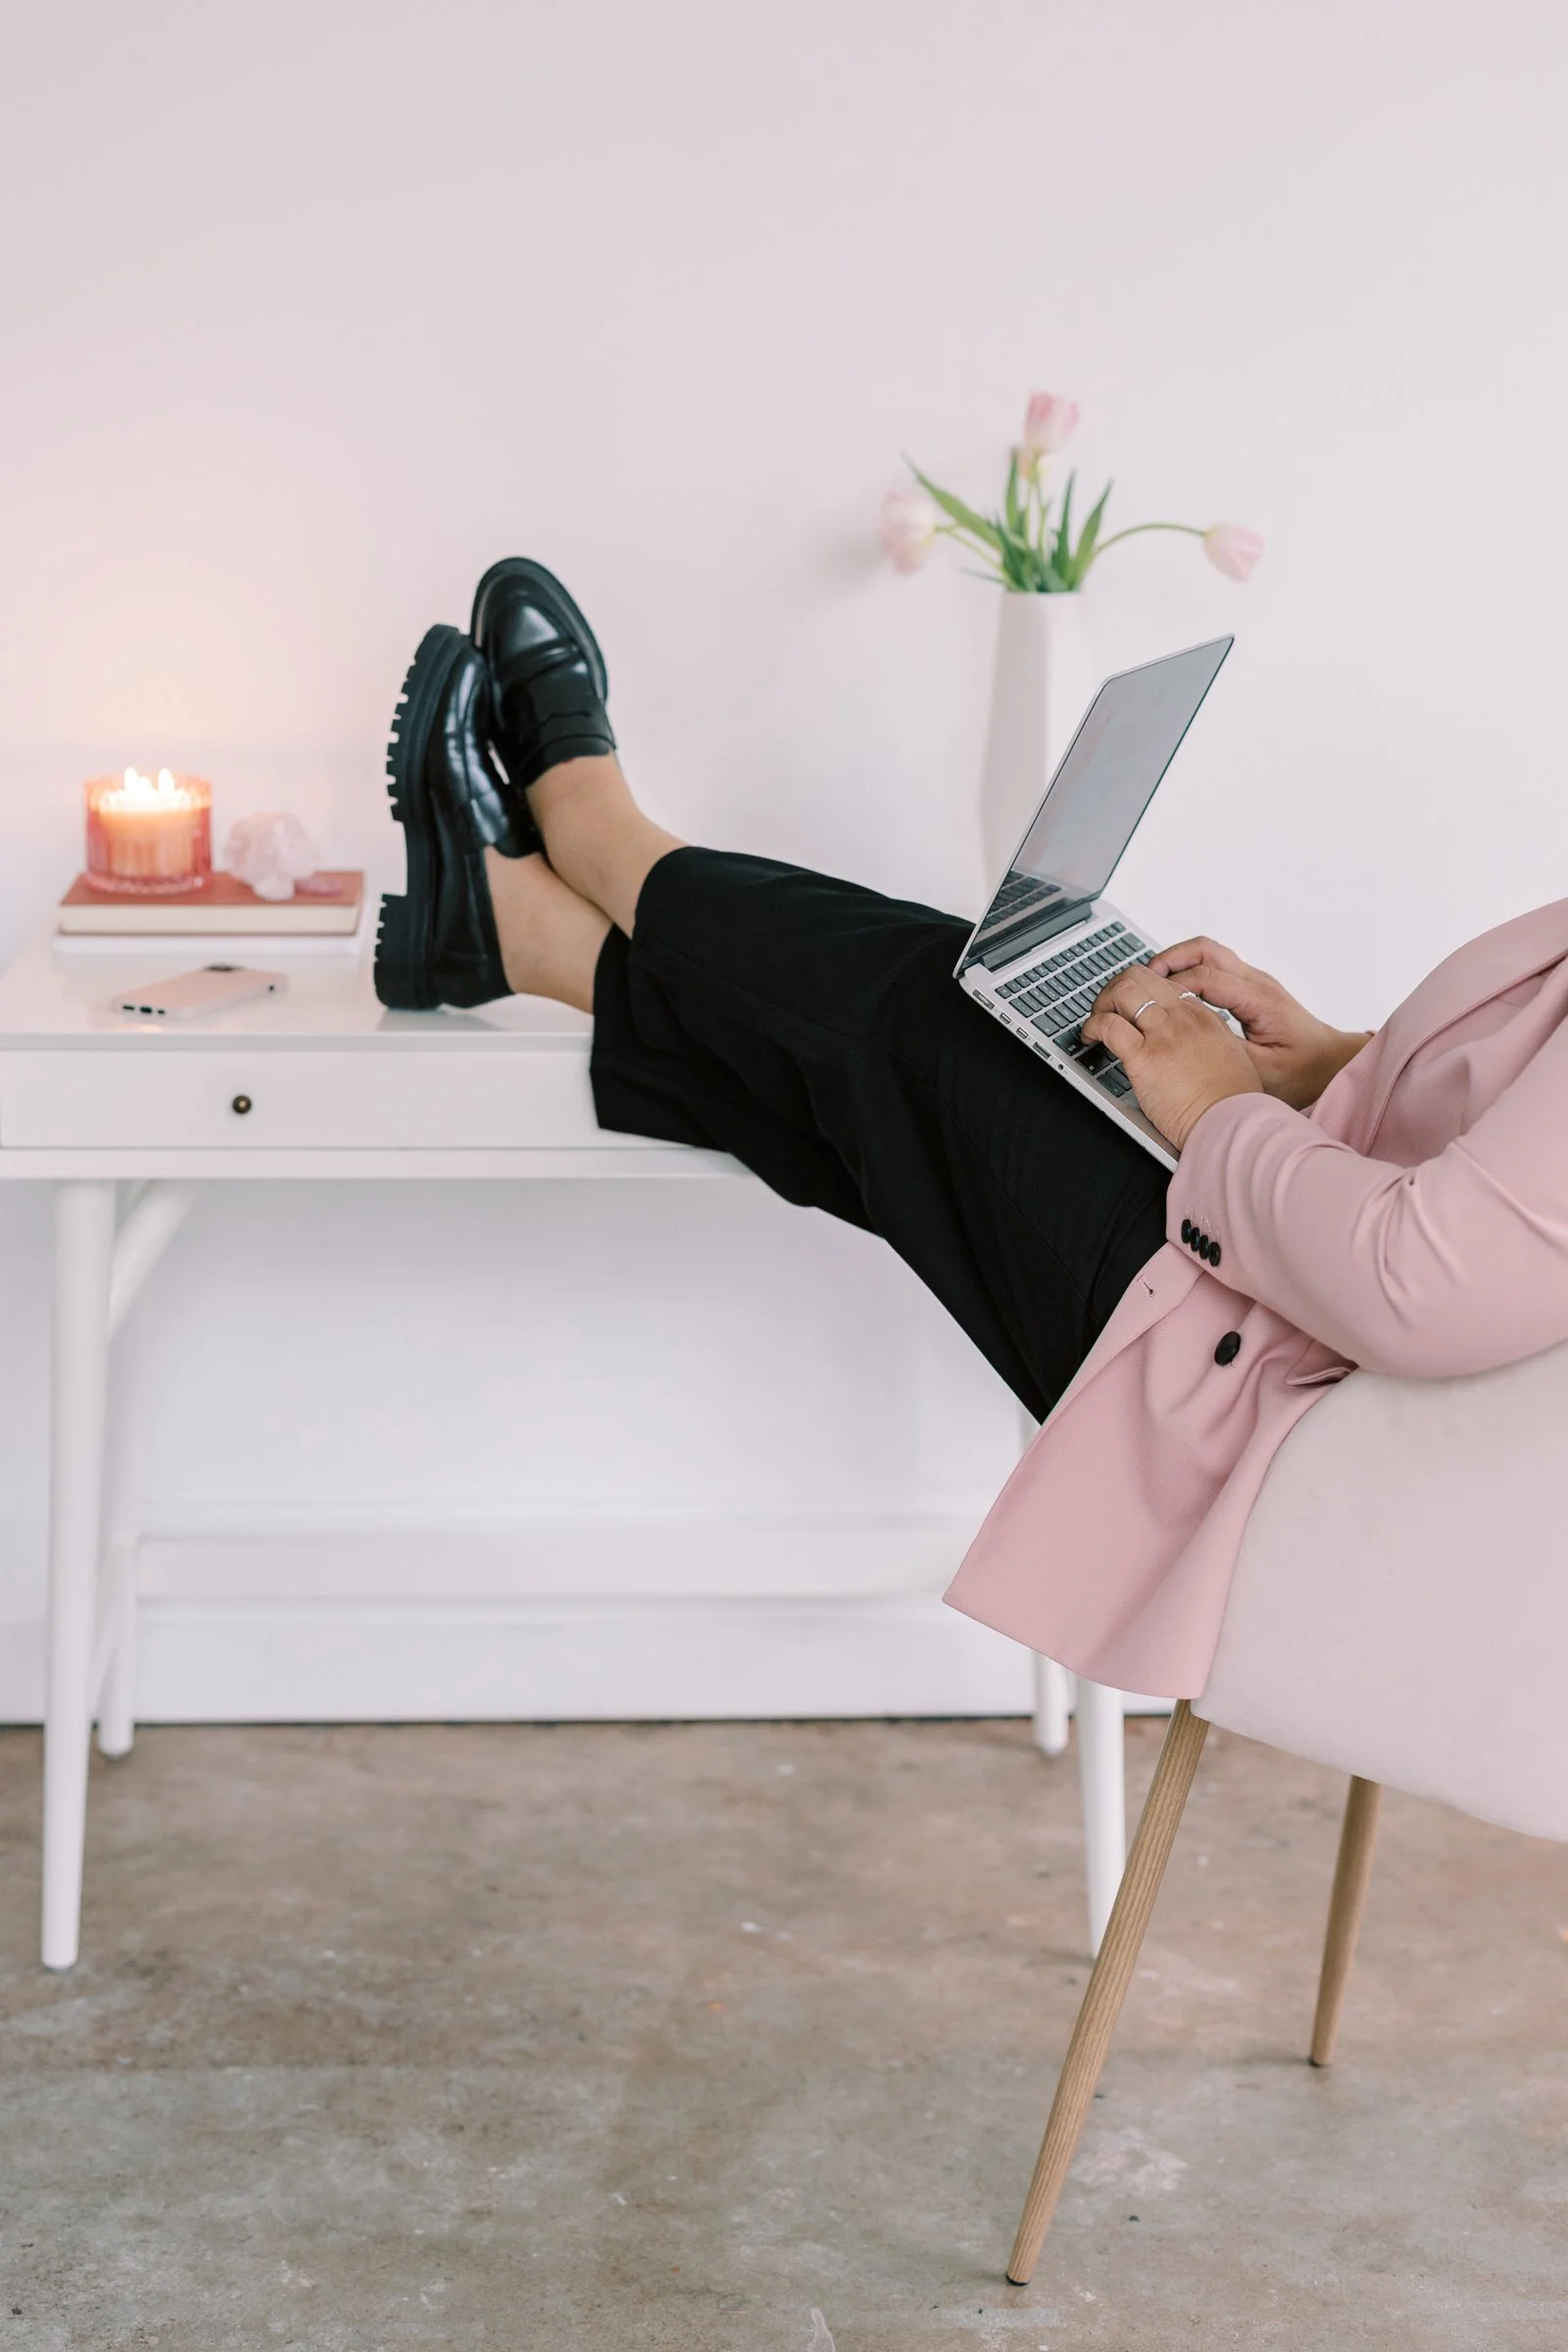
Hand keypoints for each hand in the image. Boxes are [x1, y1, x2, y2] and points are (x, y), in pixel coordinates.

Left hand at [1082, 966, 1262, 1152]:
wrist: (1231, 1122)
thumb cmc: (1231, 1101)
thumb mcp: (1230, 1056)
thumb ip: (1210, 1042)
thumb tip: (1195, 1044)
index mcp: (1203, 1016)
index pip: (1163, 984)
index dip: (1141, 990)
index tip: (1130, 1006)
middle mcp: (1182, 1018)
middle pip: (1140, 977)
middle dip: (1116, 986)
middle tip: (1107, 1007)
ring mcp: (1163, 1034)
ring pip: (1124, 991)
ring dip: (1102, 1001)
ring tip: (1097, 1019)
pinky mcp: (1144, 1057)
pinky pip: (1109, 1025)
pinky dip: (1092, 1025)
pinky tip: (1090, 1036)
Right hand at [1147, 937, 1370, 1110]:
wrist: (1330, 1063)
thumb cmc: (1304, 1070)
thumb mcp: (1264, 1073)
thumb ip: (1226, 1054)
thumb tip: (1189, 1042)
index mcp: (1259, 1001)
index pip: (1208, 978)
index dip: (1173, 986)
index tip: (1148, 1001)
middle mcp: (1256, 983)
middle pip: (1206, 950)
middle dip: (1169, 959)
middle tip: (1142, 978)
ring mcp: (1254, 982)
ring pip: (1209, 952)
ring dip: (1178, 961)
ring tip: (1151, 981)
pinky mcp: (1249, 988)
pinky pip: (1214, 966)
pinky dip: (1189, 970)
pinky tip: (1173, 991)